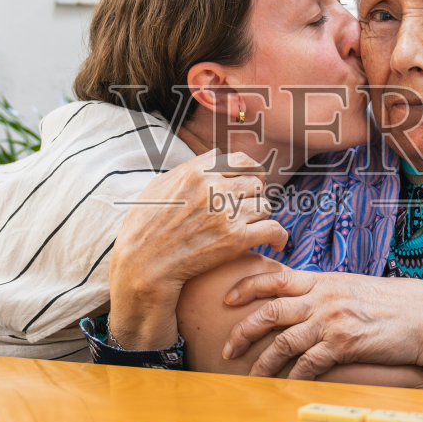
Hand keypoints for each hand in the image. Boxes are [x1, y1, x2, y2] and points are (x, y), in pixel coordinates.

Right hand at [107, 151, 287, 349]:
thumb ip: (187, 168)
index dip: (250, 172)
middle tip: (250, 212)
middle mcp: (213, 187)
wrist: (143, 267)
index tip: (250, 184)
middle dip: (255, 197)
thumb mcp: (157, 188)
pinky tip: (277, 244)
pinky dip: (279, 237)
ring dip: (261, 218)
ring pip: (265, 205)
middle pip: (256, 183)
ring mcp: (226, 212)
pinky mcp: (235, 239)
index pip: (241, 161)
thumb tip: (214, 154)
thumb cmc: (143, 230)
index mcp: (197, 171)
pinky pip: (274, 229)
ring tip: (253, 229)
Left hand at [221, 269, 422, 382]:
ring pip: (283, 342)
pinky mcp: (343, 344)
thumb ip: (328, 294)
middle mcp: (323, 297)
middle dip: (243, 330)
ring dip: (263, 363)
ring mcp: (332, 320)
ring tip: (251, 376)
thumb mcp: (355, 288)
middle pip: (269, 311)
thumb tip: (307, 302)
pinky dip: (293, 377)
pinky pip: (308, 364)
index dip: (246, 287)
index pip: (275, 278)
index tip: (227, 299)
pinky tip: (286, 386)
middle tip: (227, 347)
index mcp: (324, 281)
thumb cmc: (394, 304)